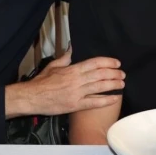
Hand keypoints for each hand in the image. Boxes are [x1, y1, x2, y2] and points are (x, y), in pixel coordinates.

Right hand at [7, 46, 124, 116]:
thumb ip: (65, 58)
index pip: (95, 63)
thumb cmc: (41, 82)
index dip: (108, 62)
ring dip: (113, 85)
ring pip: (100, 87)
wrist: (32, 97)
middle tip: (122, 74)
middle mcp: (77, 80)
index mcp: (72, 69)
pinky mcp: (75, 105)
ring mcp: (77, 93)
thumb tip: (71, 49)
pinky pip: (94, 103)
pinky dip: (106, 100)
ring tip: (122, 84)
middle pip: (100, 74)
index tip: (117, 63)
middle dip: (114, 74)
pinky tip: (115, 98)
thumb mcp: (53, 66)